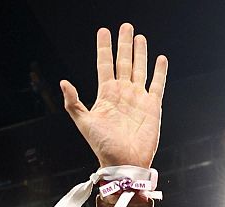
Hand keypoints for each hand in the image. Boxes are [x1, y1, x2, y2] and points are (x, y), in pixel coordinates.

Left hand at [59, 24, 167, 168]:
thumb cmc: (103, 146)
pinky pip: (157, 85)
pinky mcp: (153, 106)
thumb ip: (74, 103)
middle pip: (124, 62)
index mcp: (106, 94)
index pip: (105, 64)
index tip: (103, 31)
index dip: (104, 48)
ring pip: (139, 69)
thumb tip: (63, 82)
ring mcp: (138, 98)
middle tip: (126, 26)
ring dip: (140, 53)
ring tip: (140, 36)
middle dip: (124, 44)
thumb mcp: (84, 123)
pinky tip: (160, 59)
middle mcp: (122, 93)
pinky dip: (159, 72)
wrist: (124, 162)